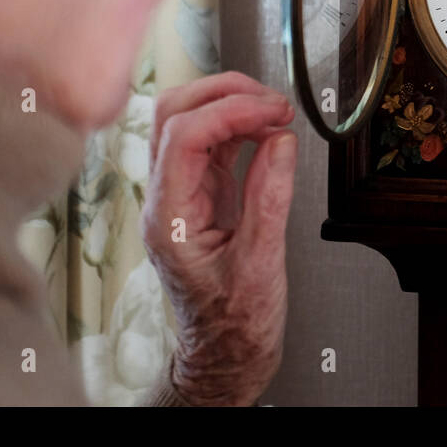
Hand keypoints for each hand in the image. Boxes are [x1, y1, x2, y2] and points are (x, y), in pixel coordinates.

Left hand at [141, 71, 296, 405]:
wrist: (226, 353)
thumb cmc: (235, 322)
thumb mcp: (261, 262)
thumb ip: (269, 196)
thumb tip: (280, 141)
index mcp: (169, 218)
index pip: (184, 135)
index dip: (231, 111)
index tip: (273, 112)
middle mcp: (166, 199)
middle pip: (173, 113)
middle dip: (224, 94)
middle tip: (273, 102)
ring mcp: (180, 193)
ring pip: (188, 120)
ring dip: (232, 105)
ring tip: (275, 114)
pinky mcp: (200, 193)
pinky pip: (211, 142)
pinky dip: (240, 126)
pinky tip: (267, 131)